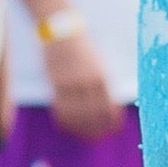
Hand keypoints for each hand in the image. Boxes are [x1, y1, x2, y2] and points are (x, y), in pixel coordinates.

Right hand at [42, 26, 119, 142]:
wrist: (61, 31)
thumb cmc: (82, 47)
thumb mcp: (98, 64)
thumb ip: (102, 83)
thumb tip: (108, 106)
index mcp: (101, 76)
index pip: (109, 107)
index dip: (112, 122)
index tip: (112, 129)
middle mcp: (86, 81)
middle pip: (93, 114)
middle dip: (96, 128)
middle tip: (96, 136)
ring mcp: (69, 83)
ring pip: (76, 114)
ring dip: (80, 127)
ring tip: (82, 133)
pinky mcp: (55, 83)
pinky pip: (60, 108)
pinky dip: (64, 119)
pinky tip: (66, 123)